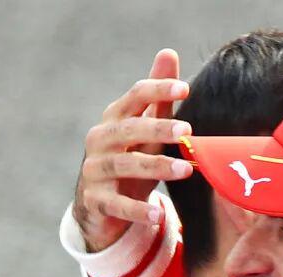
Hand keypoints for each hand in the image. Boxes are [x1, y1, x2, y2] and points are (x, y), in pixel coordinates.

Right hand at [73, 48, 193, 251]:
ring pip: (124, 165)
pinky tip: (158, 216)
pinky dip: (137, 211)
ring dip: (155, 167)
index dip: (158, 90)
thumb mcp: (144, 130)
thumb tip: (169, 53)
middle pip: (129, 129)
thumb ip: (157, 98)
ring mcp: (95, 170)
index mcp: (115, 118)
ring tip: (185, 171)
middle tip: (187, 131)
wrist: (97, 205)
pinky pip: (117, 206)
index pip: (135, 97)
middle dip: (157, 128)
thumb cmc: (129, 158)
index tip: (185, 89)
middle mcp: (101, 140)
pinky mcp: (95, 201)